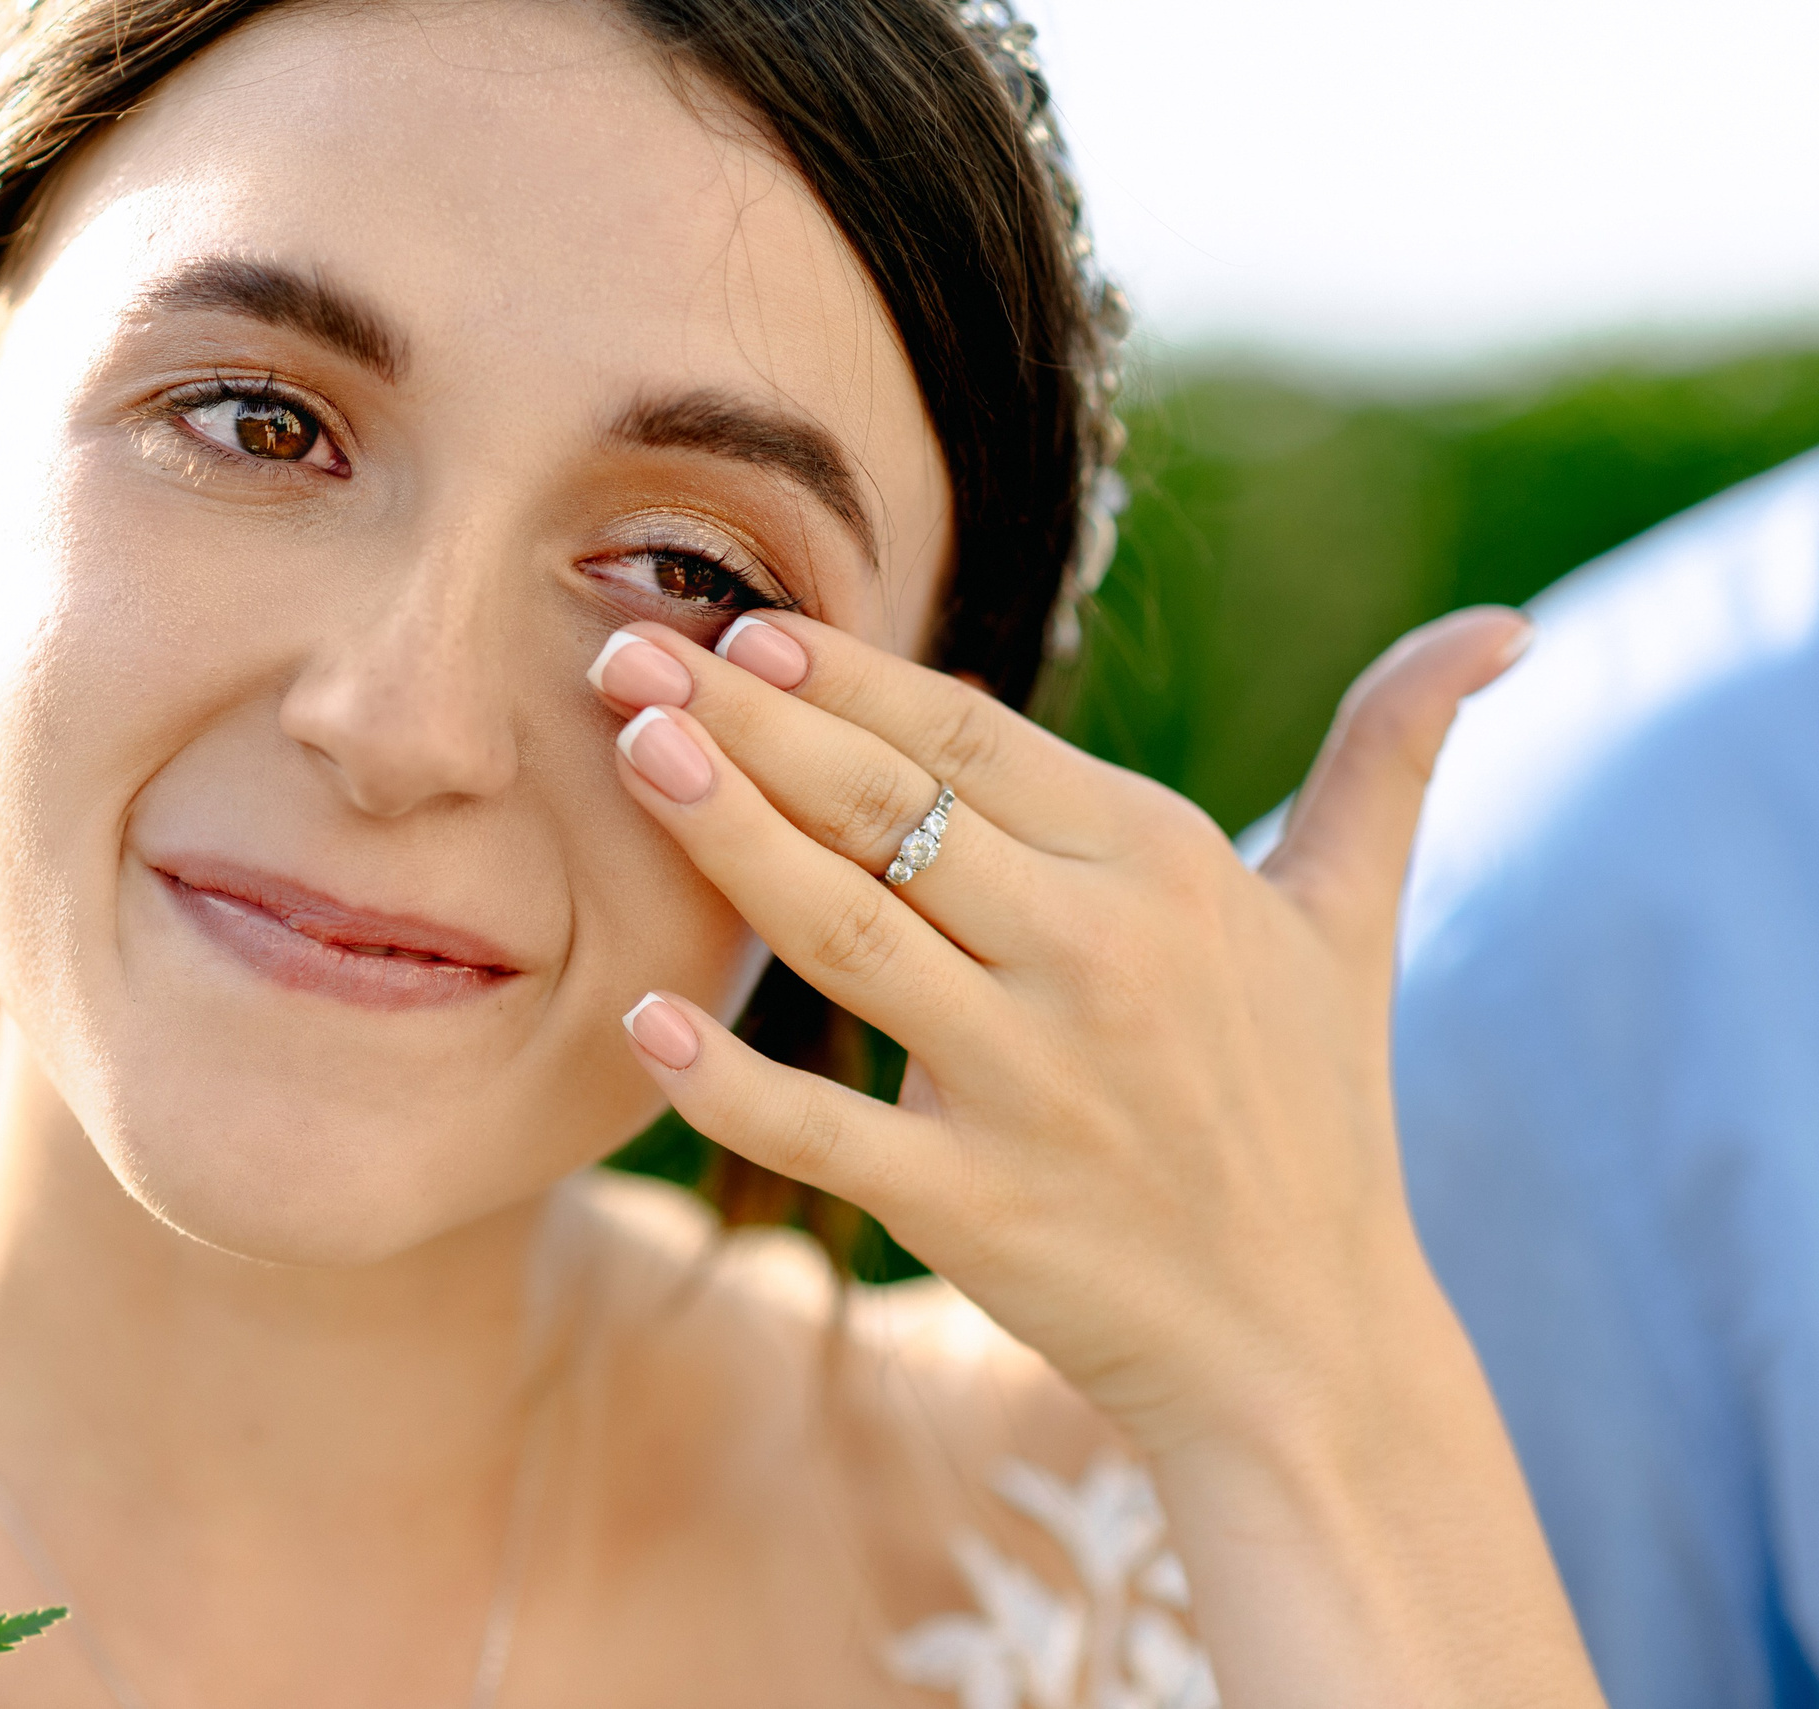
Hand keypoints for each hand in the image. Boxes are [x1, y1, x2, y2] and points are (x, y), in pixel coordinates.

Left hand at [589, 607, 1600, 1708]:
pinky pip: (829, 1128)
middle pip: (886, 808)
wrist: (1307, 1344)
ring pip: (847, 930)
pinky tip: (643, 1019)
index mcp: (1164, 868)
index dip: (850, 678)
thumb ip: (1390, 758)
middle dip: (747, 722)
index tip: (740, 629)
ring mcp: (1033, 1083)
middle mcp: (1097, 957)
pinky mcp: (977, 1206)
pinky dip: (732, 1080)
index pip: (972, 739)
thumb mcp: (1352, 921)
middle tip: (624, 657)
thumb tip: (1498, 627)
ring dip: (728, 835)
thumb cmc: (1313, 1110)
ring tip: (629, 752)